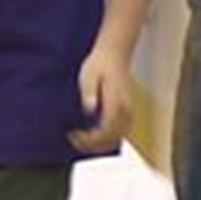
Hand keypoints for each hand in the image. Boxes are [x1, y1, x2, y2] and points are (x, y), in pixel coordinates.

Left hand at [67, 40, 132, 154]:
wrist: (114, 54)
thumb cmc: (100, 64)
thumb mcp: (88, 75)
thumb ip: (89, 92)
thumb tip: (89, 110)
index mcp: (116, 103)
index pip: (104, 132)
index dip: (88, 140)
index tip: (72, 135)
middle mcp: (126, 111)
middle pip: (111, 140)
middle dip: (92, 145)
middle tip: (73, 139)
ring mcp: (128, 113)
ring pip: (117, 139)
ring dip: (99, 144)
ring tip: (81, 138)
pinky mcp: (127, 112)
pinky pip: (119, 133)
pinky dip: (106, 138)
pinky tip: (92, 133)